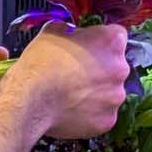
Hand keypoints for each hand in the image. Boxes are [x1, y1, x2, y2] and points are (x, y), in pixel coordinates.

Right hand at [7, 24, 128, 138]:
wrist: (30, 99)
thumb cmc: (40, 66)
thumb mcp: (53, 31)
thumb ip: (71, 31)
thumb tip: (71, 34)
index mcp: (112, 41)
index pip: (115, 37)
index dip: (98, 43)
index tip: (88, 50)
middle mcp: (121, 68)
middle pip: (115, 67)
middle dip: (99, 70)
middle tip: (76, 75)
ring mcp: (116, 97)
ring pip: (109, 93)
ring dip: (95, 93)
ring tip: (71, 94)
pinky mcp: (107, 120)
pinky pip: (101, 115)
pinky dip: (89, 114)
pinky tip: (72, 109)